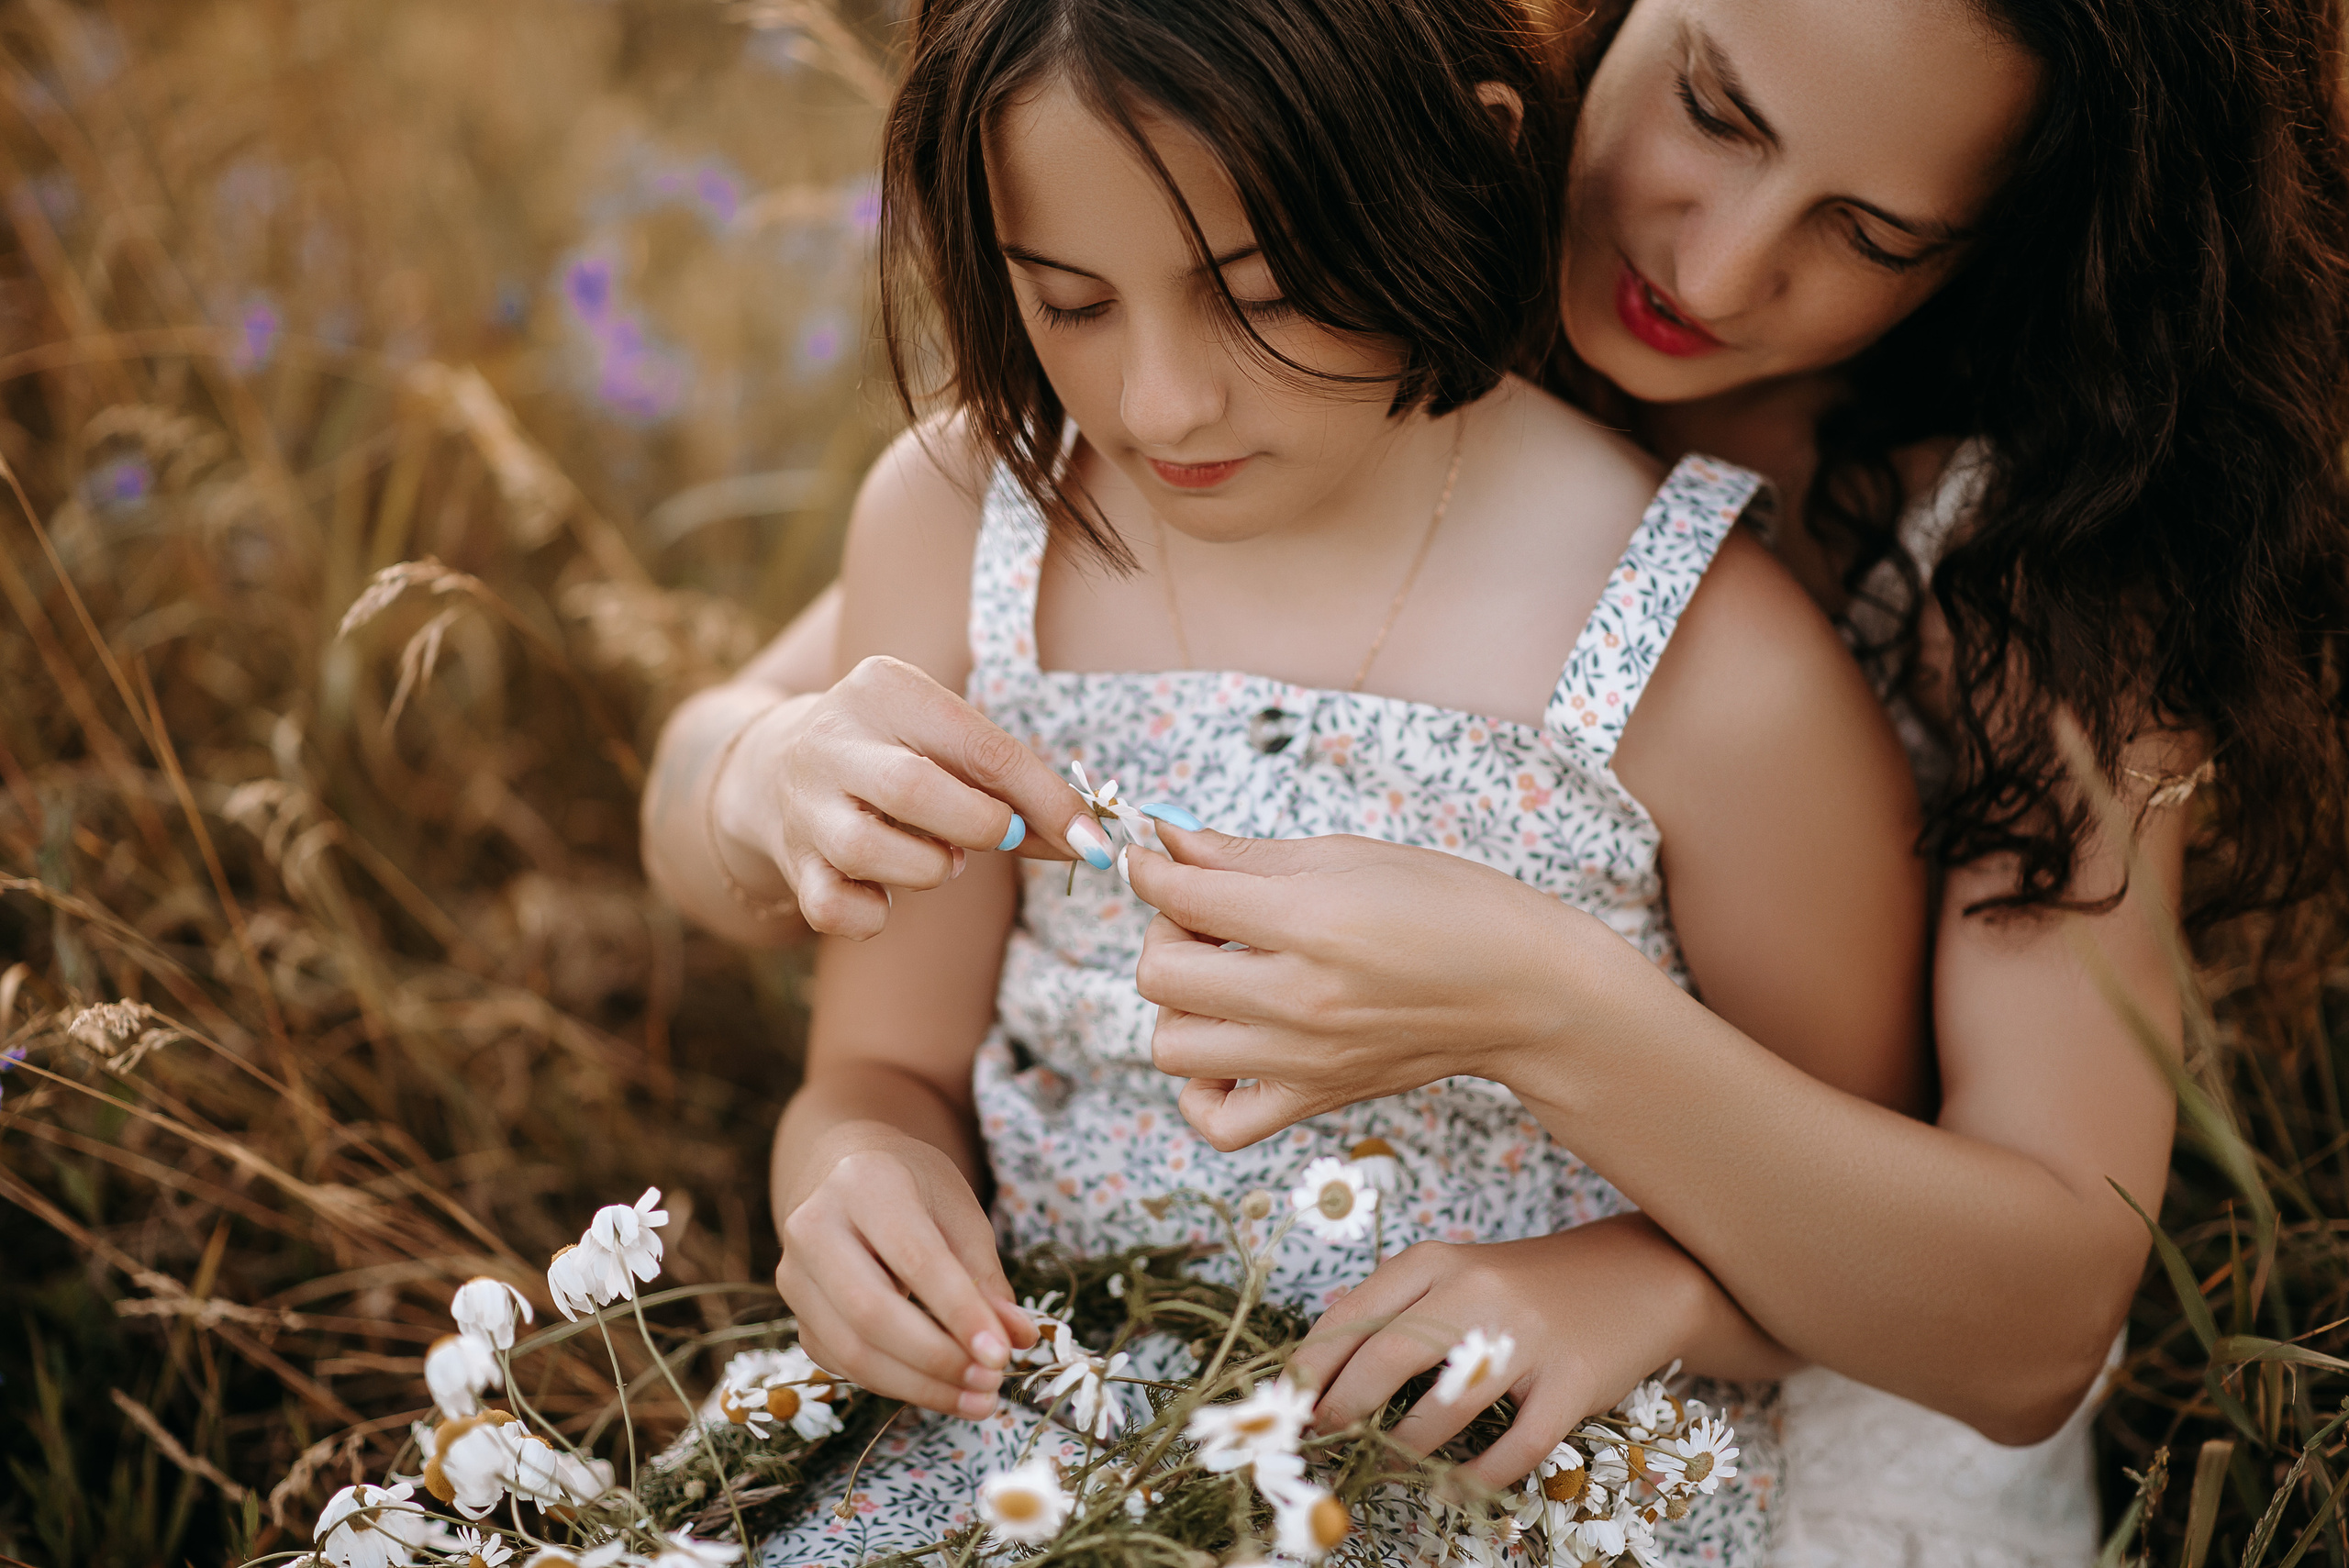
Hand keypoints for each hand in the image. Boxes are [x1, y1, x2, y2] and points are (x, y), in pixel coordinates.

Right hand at [712, 656, 1103, 939]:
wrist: (778, 768)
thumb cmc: (899, 753)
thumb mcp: (949, 739)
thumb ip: (1013, 785)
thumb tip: (1087, 840)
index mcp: (885, 690)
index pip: (983, 748)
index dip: (1047, 803)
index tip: (1092, 845)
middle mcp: (833, 739)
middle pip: (915, 791)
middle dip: (979, 828)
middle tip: (999, 837)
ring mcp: (803, 802)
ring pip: (869, 852)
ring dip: (929, 869)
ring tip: (940, 856)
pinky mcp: (790, 861)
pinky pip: (834, 908)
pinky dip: (874, 914)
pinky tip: (885, 891)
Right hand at [776, 1129, 1037, 1416]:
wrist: (845, 1176)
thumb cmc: (913, 1191)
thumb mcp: (959, 1213)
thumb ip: (984, 1277)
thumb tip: (1018, 1338)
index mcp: (863, 1184)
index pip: (916, 1260)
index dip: (960, 1313)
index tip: (1002, 1354)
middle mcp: (813, 1228)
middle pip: (871, 1313)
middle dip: (937, 1359)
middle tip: (991, 1383)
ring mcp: (795, 1277)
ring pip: (853, 1351)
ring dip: (920, 1386)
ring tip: (977, 1398)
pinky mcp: (797, 1316)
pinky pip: (846, 1365)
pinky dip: (898, 1385)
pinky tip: (942, 1389)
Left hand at [1126, 826, 1637, 1149]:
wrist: (1527, 990)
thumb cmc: (1452, 907)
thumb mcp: (1351, 854)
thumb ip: (1249, 854)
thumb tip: (1170, 841)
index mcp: (1310, 923)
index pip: (1181, 898)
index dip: (1148, 868)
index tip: (1148, 857)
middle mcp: (1299, 999)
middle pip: (1158, 976)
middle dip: (1163, 933)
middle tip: (1202, 917)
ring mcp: (1304, 1059)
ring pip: (1170, 1047)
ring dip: (1177, 1006)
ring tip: (1219, 978)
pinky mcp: (1317, 1098)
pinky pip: (1218, 1122)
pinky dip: (1201, 1089)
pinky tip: (1226, 1046)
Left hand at [1290, 1217, 1744, 1487]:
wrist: (1633, 1275)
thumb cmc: (1523, 1285)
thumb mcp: (1453, 1274)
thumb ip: (1390, 1308)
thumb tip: (1315, 1360)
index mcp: (1436, 1262)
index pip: (1351, 1316)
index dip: (1310, 1367)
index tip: (1283, 1405)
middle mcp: (1476, 1291)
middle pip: (1387, 1356)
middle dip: (1343, 1407)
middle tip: (1321, 1438)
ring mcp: (1526, 1337)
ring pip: (1446, 1407)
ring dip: (1404, 1446)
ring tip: (1383, 1464)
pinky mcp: (1571, 1382)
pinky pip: (1517, 1446)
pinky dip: (1478, 1476)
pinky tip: (1455, 1486)